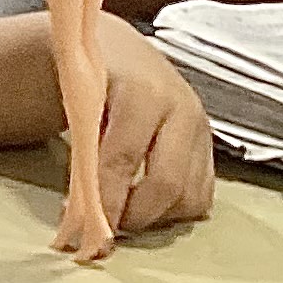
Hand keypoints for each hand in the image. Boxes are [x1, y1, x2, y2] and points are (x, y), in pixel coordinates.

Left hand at [78, 14, 217, 234]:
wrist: (118, 50)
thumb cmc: (89, 74)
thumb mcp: (73, 95)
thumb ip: (75, 148)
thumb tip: (73, 214)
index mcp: (144, 90)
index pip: (124, 158)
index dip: (104, 200)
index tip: (83, 232)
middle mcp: (182, 108)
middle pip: (168, 184)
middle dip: (132, 216)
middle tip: (101, 228)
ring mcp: (201, 129)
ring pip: (189, 197)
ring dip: (153, 216)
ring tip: (119, 212)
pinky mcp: (209, 147)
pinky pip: (201, 196)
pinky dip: (172, 211)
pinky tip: (142, 203)